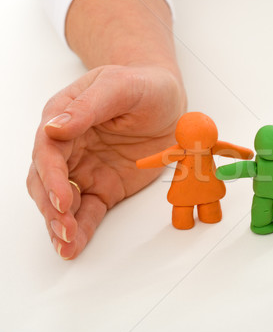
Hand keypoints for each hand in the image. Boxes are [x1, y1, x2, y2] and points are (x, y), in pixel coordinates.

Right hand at [27, 65, 185, 258]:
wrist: (167, 99)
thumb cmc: (142, 85)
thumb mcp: (119, 86)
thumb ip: (88, 107)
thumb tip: (54, 128)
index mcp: (64, 117)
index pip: (47, 150)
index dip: (52, 177)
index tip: (63, 199)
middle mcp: (68, 147)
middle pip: (46, 181)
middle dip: (52, 207)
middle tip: (65, 229)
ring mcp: (85, 169)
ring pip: (61, 201)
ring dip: (60, 223)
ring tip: (67, 245)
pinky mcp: (103, 187)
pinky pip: (87, 211)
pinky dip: (81, 229)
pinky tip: (74, 246)